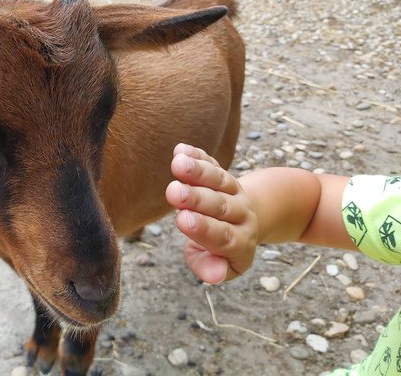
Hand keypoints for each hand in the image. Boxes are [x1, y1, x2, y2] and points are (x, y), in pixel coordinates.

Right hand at [165, 144, 257, 283]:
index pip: (223, 236)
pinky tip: (180, 149)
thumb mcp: (222, 265)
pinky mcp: (222, 173)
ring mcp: (233, 190)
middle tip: (174, 192)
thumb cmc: (224, 248)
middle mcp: (240, 213)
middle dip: (196, 198)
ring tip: (178, 163)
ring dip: (198, 171)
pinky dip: (198, 155)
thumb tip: (213, 275)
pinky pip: (212, 162)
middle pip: (220, 205)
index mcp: (241, 240)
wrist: (250, 218)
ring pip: (219, 179)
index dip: (204, 228)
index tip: (183, 220)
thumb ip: (212, 268)